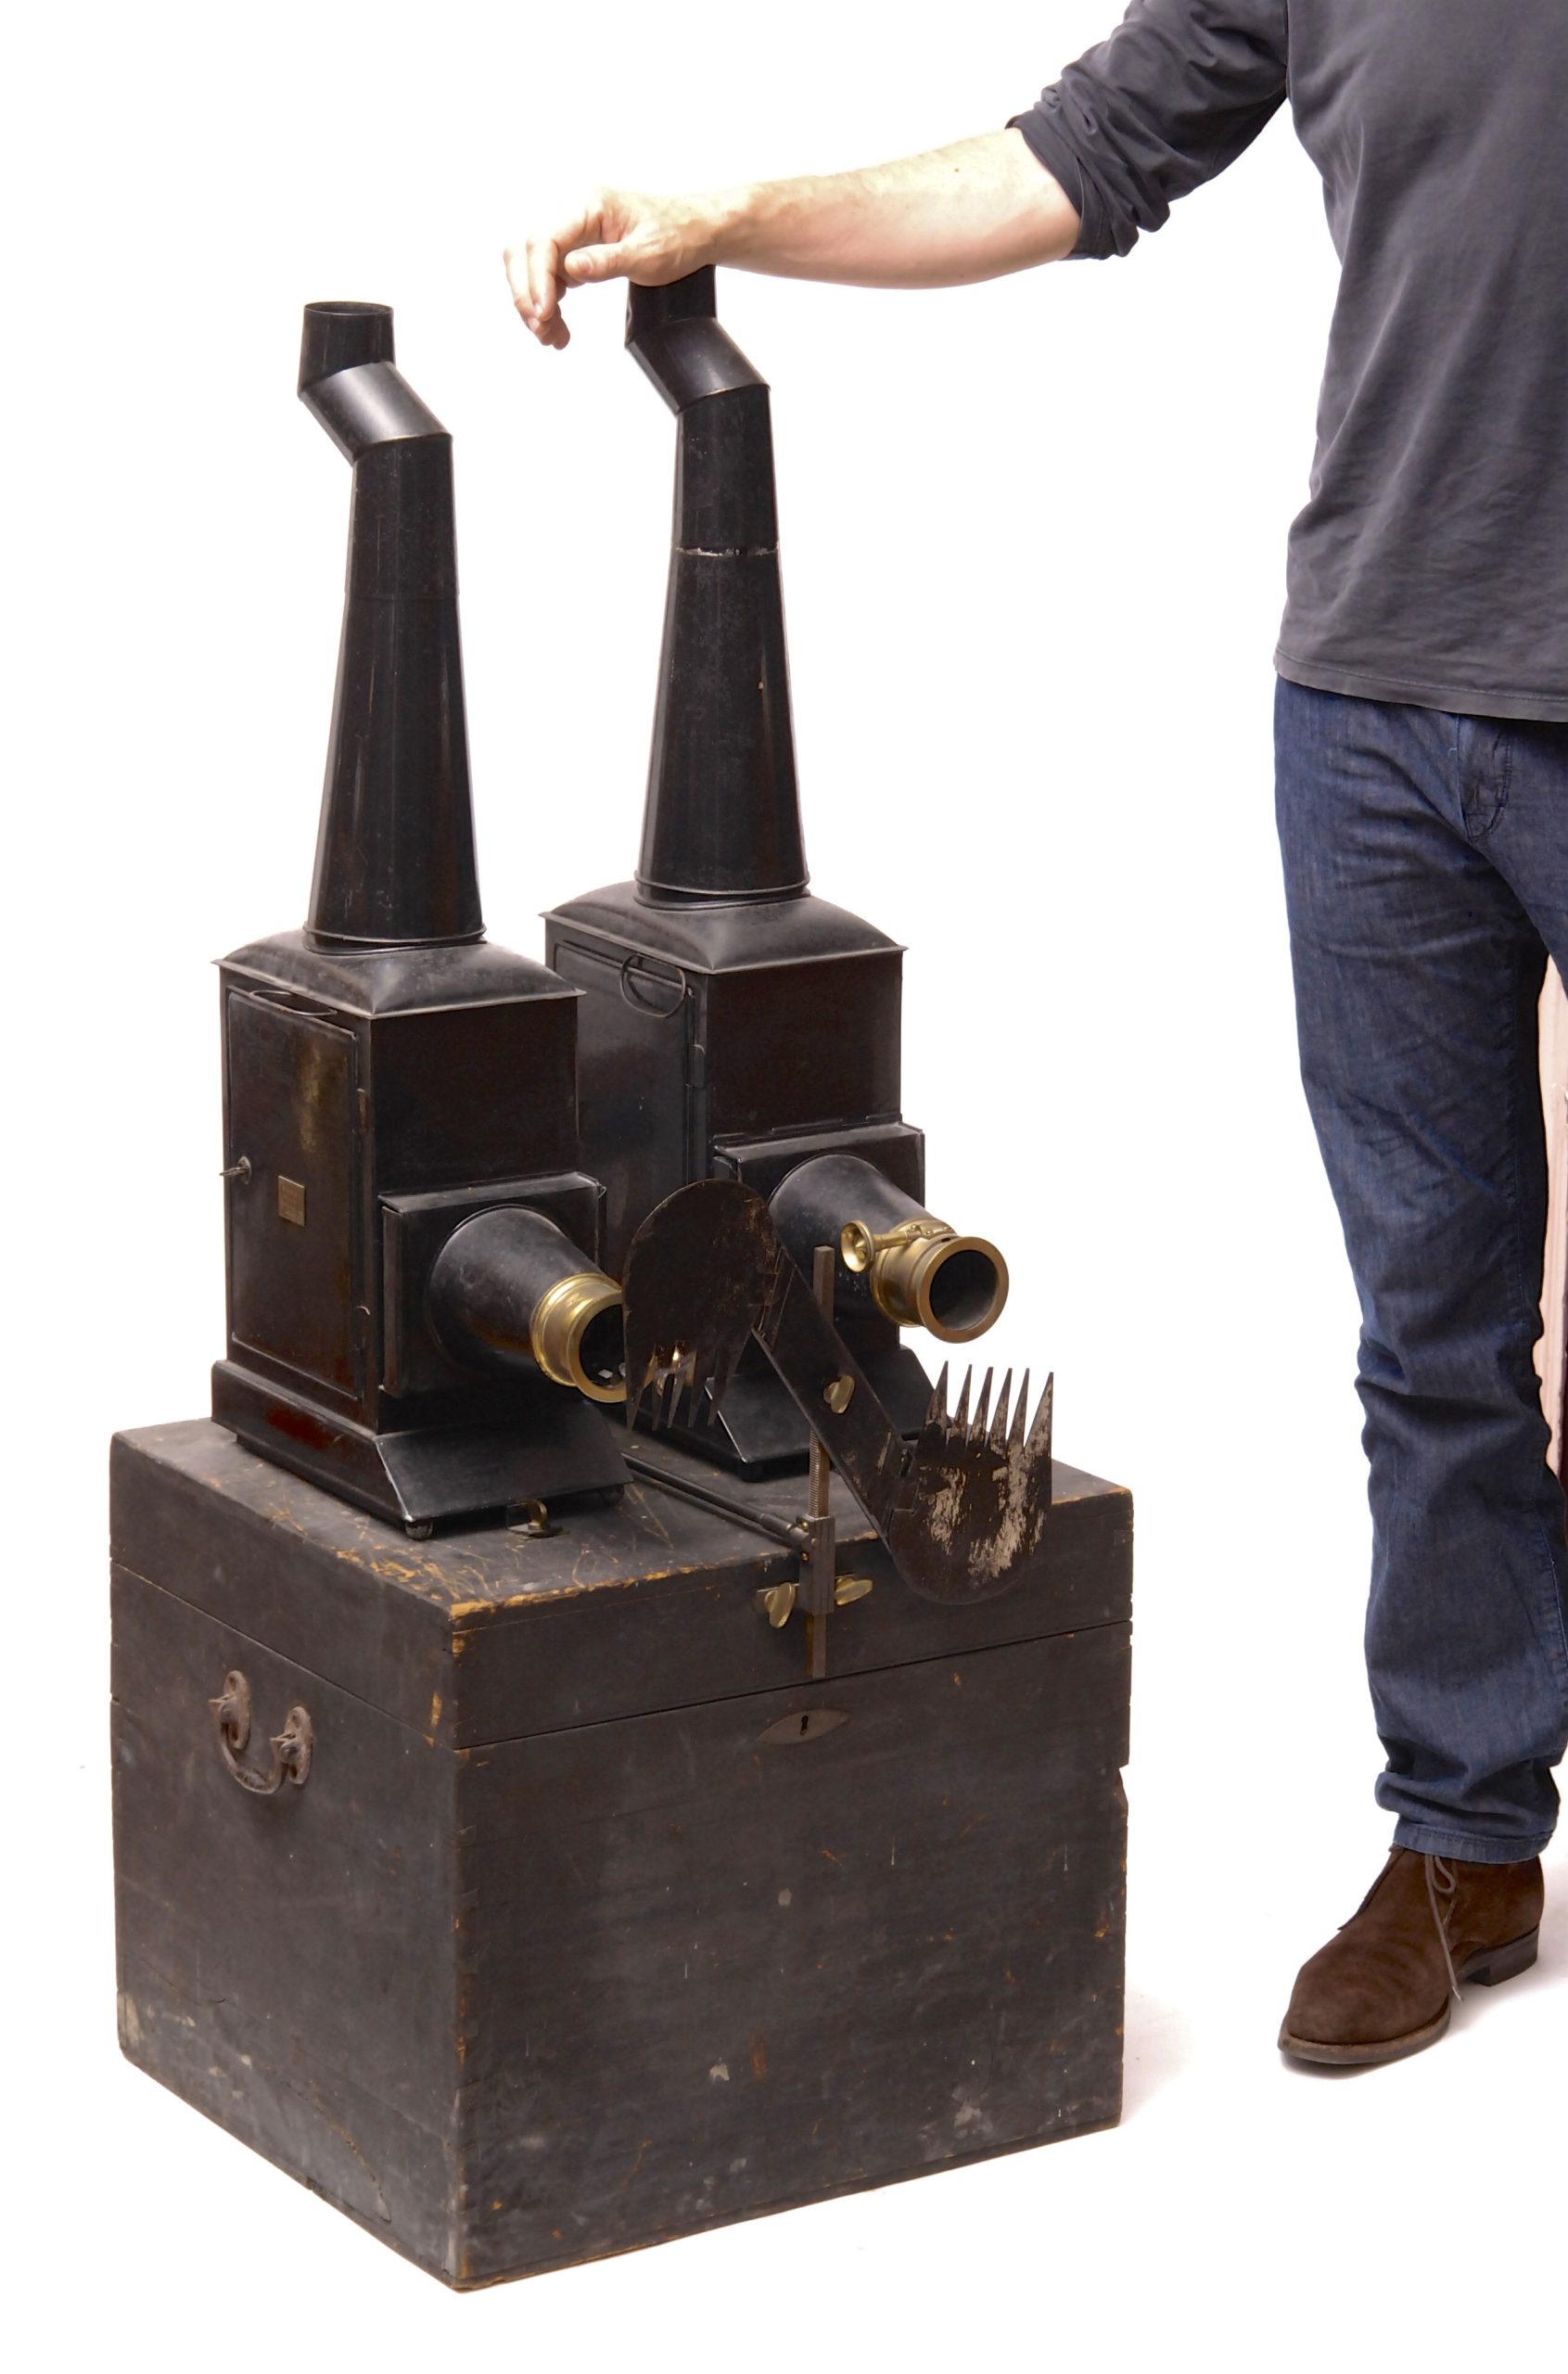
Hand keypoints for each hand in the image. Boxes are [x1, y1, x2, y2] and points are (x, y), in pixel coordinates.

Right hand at [504, 188, 729, 350]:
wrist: (694, 231)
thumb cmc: (675, 235)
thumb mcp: (645, 255)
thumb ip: (605, 262)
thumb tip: (569, 269)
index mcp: (588, 204)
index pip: (544, 239)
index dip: (537, 278)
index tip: (543, 312)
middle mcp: (572, 211)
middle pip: (526, 248)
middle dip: (526, 293)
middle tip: (541, 329)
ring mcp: (571, 229)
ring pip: (531, 263)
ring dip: (534, 301)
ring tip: (550, 335)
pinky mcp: (574, 247)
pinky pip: (548, 273)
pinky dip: (547, 301)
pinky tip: (557, 325)